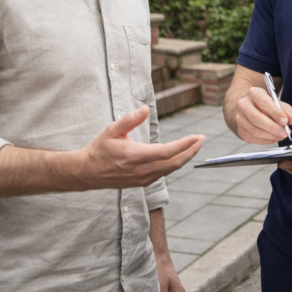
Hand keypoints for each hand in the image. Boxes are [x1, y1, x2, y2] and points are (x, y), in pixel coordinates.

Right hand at [79, 106, 203, 189]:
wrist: (88, 173)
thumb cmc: (100, 149)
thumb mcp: (111, 130)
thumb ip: (129, 119)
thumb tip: (145, 108)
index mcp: (135, 156)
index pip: (167, 152)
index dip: (185, 145)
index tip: (197, 136)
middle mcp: (141, 170)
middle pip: (174, 163)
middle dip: (191, 151)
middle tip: (202, 139)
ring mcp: (143, 179)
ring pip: (171, 169)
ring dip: (185, 157)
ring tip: (195, 145)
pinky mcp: (143, 183)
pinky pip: (164, 173)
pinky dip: (175, 163)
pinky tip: (180, 154)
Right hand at [234, 86, 291, 144]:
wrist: (254, 108)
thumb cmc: (268, 106)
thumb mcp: (280, 104)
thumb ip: (288, 111)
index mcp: (253, 93)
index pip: (263, 102)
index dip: (275, 113)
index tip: (285, 121)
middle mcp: (243, 104)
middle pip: (256, 118)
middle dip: (272, 127)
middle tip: (284, 132)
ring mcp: (240, 118)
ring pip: (254, 130)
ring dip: (270, 136)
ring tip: (281, 135)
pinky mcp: (240, 130)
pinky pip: (253, 139)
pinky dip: (266, 140)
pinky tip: (274, 138)